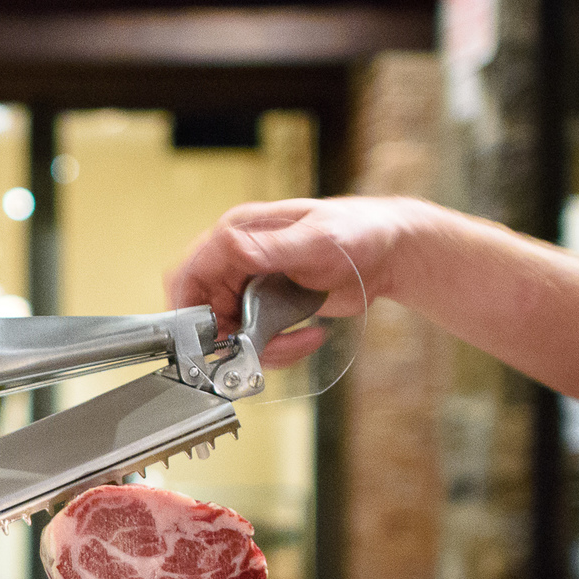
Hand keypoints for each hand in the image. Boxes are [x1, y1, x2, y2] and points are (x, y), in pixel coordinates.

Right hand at [166, 196, 431, 367]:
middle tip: (255, 348)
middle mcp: (240, 260)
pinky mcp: (269, 307)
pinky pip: (257, 338)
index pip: (191, 271)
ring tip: (299, 340)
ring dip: (261, 346)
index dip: (188, 307)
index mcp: (240, 233)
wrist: (390, 252)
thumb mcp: (314, 240)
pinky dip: (280, 347)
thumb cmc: (357, 231)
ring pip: (231, 331)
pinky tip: (310, 334)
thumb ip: (269, 248)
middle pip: (206, 309)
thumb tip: (228, 245)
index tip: (199, 337)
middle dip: (229, 336)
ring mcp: (253, 285)